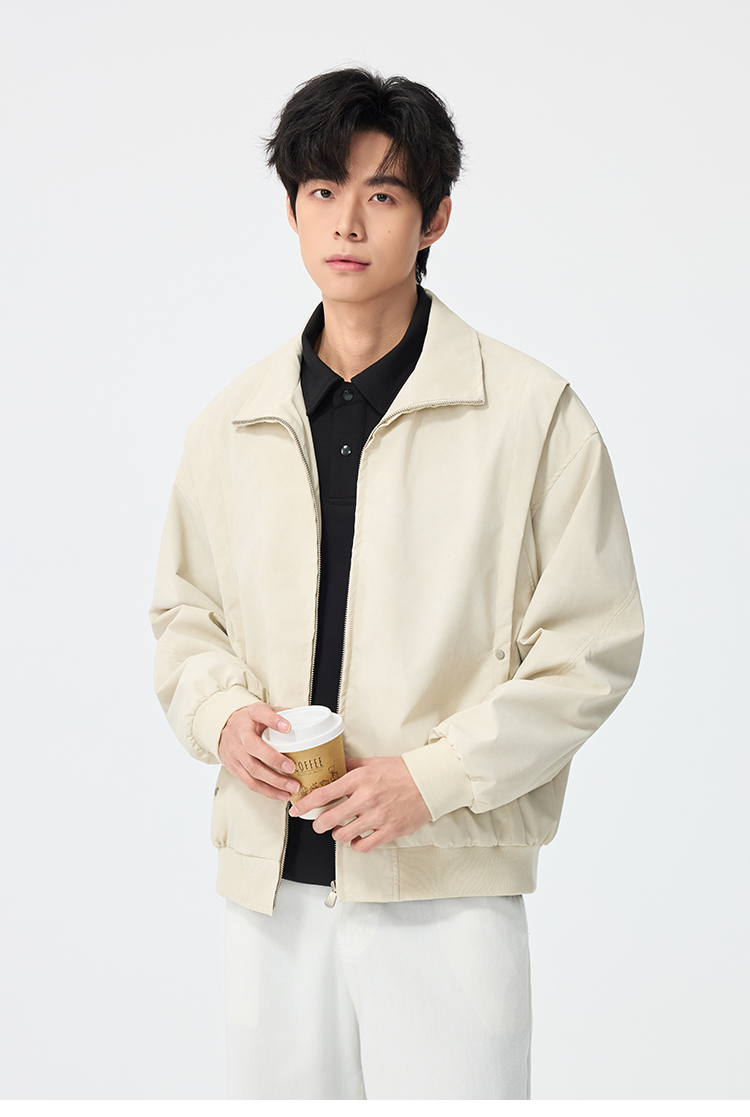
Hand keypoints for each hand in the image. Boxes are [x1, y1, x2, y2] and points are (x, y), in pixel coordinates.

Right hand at [218, 703, 298, 800]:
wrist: (224, 730)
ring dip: (274, 781)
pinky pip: (250, 782)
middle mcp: (240, 734)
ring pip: (253, 769)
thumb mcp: (264, 711)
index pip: (260, 713)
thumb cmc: (249, 721)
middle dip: (274, 760)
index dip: (273, 720)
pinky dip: (267, 791)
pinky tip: (281, 794)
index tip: (288, 727)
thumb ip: (282, 714)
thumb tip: (306, 720)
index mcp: (250, 715)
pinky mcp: (234, 768)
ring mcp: (235, 752)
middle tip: (292, 768)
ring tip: (292, 787)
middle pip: (253, 748)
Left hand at [290, 756, 431, 851]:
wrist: (428, 782)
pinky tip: (357, 838)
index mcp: (359, 779)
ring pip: (343, 835)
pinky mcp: (389, 831)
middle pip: (329, 819)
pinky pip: (363, 846)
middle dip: (319, 824)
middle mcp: (366, 798)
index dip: (306, 805)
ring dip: (337, 834)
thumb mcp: (373, 762)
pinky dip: (356, 845)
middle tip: (319, 823)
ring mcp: (377, 817)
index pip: (324, 794)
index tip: (297, 810)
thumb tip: (333, 766)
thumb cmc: (401, 771)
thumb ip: (351, 765)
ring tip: (340, 830)